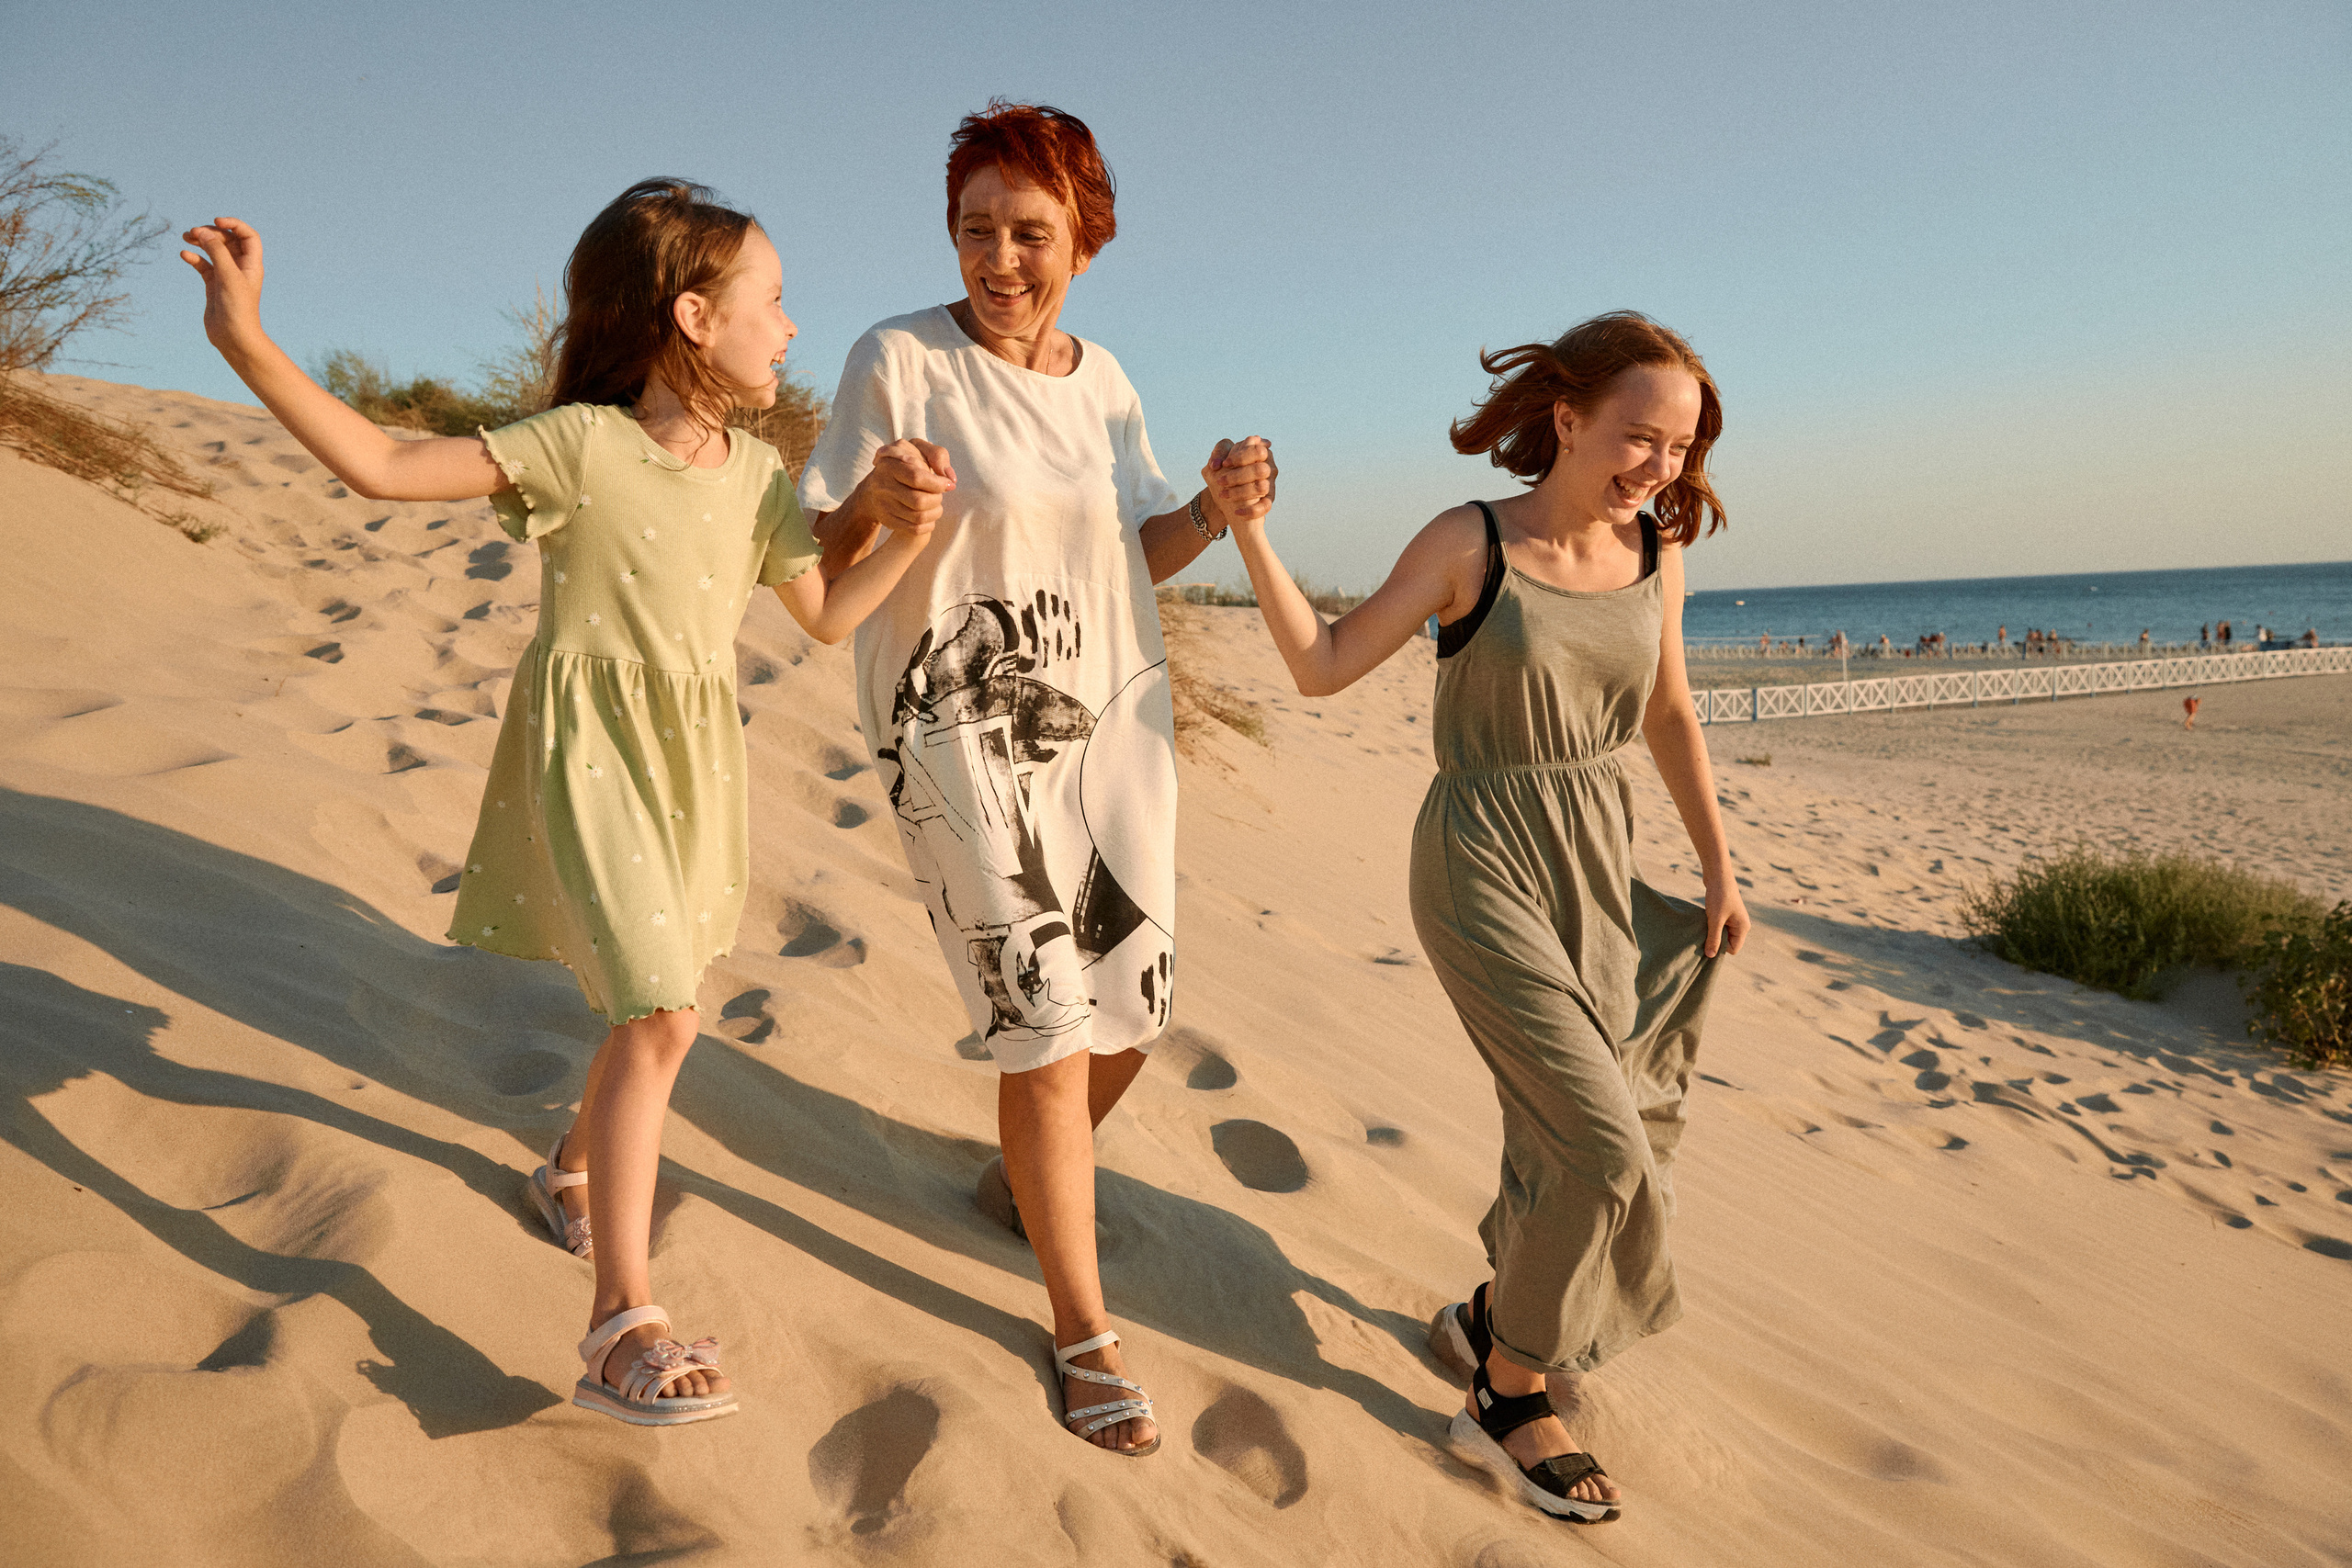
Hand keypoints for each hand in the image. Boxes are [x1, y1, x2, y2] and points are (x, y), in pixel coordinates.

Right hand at [179, 217, 266, 353]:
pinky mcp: (213, 285)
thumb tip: (204, 232)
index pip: (248, 236)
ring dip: (200, 242)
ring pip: (213, 251)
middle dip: (211, 233)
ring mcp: (226, 276)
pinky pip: (203, 265)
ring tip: (185, 236)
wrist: (233, 338)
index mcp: (251, 264)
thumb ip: (217, 252)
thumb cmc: (238, 308)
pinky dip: (194, 258)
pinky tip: (184, 254)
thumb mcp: (228, 276)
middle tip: (194, 232)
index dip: (234, 224)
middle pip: (227, 240)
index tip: (216, 221)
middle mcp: (240, 268)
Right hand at [861, 437, 954, 537]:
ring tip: (937, 505)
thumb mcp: (919, 450)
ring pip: (918, 517)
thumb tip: (949, 477)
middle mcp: (882, 485)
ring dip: (935, 512)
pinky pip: (914, 528)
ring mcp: (883, 504)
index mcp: (890, 464)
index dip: (937, 484)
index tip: (948, 484)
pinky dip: (929, 524)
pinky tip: (931, 515)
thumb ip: (938, 455)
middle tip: (940, 495)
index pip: (917, 478)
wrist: (877, 485)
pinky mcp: (887, 519)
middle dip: (937, 499)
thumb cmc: (906, 465)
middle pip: (918, 501)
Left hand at [1203, 436, 1274, 530]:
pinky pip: (1265, 506)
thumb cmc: (1225, 471)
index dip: (1241, 456)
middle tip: (1219, 481)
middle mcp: (1268, 467)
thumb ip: (1218, 453)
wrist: (1228, 494)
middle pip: (1261, 469)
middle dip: (1238, 476)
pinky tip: (1237, 512)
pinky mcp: (1268, 500)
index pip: (1257, 450)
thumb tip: (1216, 464)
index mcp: (1259, 453)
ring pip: (1262, 487)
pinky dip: (1251, 510)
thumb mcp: (1219, 459)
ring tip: (1223, 495)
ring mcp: (1270, 484)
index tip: (1224, 464)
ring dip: (1240, 492)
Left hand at [1702, 880, 1748, 958]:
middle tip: (1704, 933)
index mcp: (1743, 928)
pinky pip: (1719, 926)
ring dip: (1712, 932)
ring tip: (1704, 925)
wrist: (1718, 874)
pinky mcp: (1726, 913)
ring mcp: (1734, 919)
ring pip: (1722, 934)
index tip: (1708, 940)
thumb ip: (1714, 938)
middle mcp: (1741, 925)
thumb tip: (1710, 956)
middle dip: (1716, 941)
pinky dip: (1711, 925)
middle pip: (1728, 943)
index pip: (1733, 949)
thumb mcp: (1715, 919)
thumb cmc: (1719, 896)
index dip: (1720, 948)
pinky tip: (1704, 920)